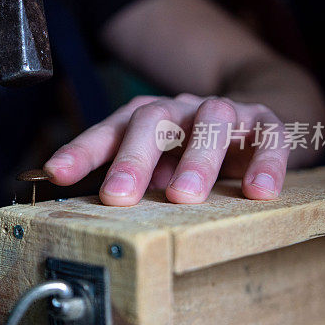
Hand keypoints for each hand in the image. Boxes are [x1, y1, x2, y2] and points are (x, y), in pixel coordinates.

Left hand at [44, 94, 288, 205]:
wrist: (257, 120)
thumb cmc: (191, 151)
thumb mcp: (156, 165)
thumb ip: (128, 181)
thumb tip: (85, 213)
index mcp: (145, 120)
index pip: (108, 132)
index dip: (81, 151)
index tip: (56, 174)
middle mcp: (179, 111)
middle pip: (152, 121)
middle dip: (133, 158)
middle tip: (118, 196)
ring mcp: (223, 113)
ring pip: (210, 121)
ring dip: (195, 159)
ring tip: (183, 196)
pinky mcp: (265, 124)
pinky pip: (269, 136)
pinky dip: (264, 162)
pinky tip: (257, 192)